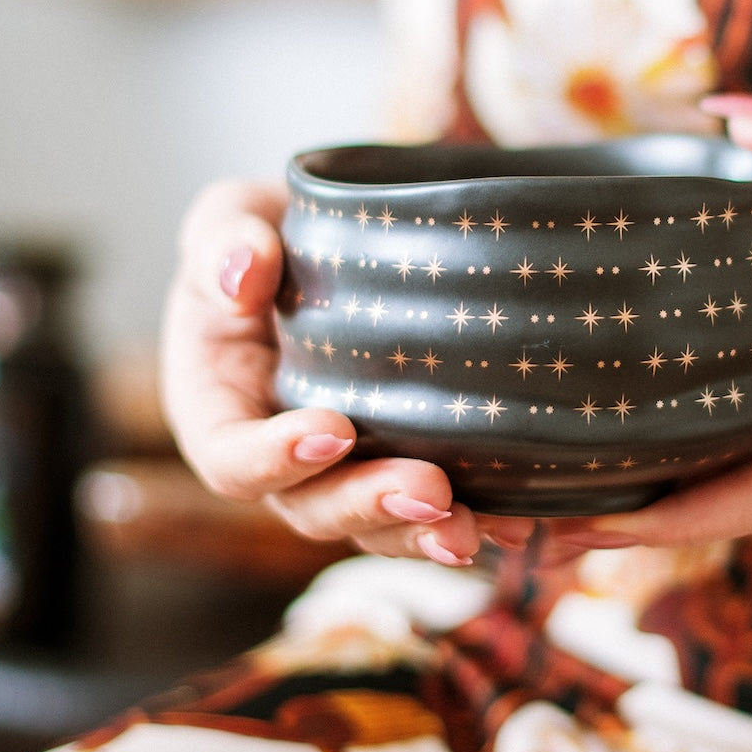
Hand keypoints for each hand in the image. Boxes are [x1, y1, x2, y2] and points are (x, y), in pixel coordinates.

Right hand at [160, 179, 533, 563]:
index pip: (232, 459)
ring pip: (383, 528)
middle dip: (374, 507)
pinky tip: (530, 523)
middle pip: (317, 510)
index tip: (334, 429)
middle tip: (433, 492)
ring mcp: (352, 474)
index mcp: (223, 412)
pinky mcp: (410, 467)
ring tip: (486, 531)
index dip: (275, 458)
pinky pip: (443, 511)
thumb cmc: (274, 235)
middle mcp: (286, 462)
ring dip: (431, 534)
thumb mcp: (234, 218)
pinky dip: (488, 520)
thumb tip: (241, 271)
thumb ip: (221, 240)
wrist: (346, 248)